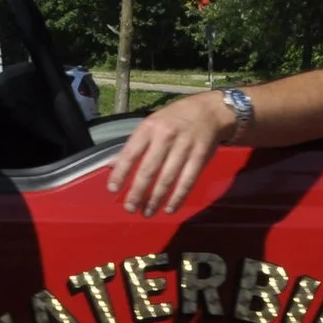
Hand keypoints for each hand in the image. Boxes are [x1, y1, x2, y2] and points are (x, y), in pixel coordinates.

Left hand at [108, 92, 236, 216]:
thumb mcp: (151, 123)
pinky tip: (170, 208)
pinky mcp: (200, 157)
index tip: (113, 189)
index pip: (130, 153)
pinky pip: (187, 181)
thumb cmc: (175, 118)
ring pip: (167, 178)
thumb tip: (113, 164)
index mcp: (149, 128)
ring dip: (156, 199)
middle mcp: (166, 137)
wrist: (209, 110)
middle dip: (138, 192)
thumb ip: (134, 145)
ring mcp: (184, 147)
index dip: (121, 173)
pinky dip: (178, 197)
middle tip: (130, 208)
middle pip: (149, 169)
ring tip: (147, 212)